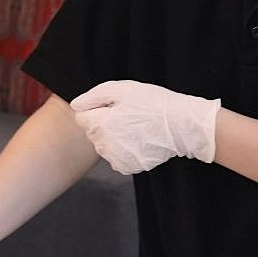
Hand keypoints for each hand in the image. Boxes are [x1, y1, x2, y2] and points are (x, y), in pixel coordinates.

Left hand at [69, 80, 220, 174]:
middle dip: (104, 123)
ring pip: (104, 145)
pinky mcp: (128, 167)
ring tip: (135, 127)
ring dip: (113, 136)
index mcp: (102, 124)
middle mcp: (106, 145)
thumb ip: (94, 96)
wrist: (182, 126)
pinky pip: (116, 156)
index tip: (115, 106)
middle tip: (128, 115)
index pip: (81, 117)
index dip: (96, 109)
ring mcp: (117, 158)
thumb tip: (75, 106)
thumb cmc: (154, 103)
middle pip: (92, 132)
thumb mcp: (123, 89)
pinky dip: (124, 148)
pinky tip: (139, 139)